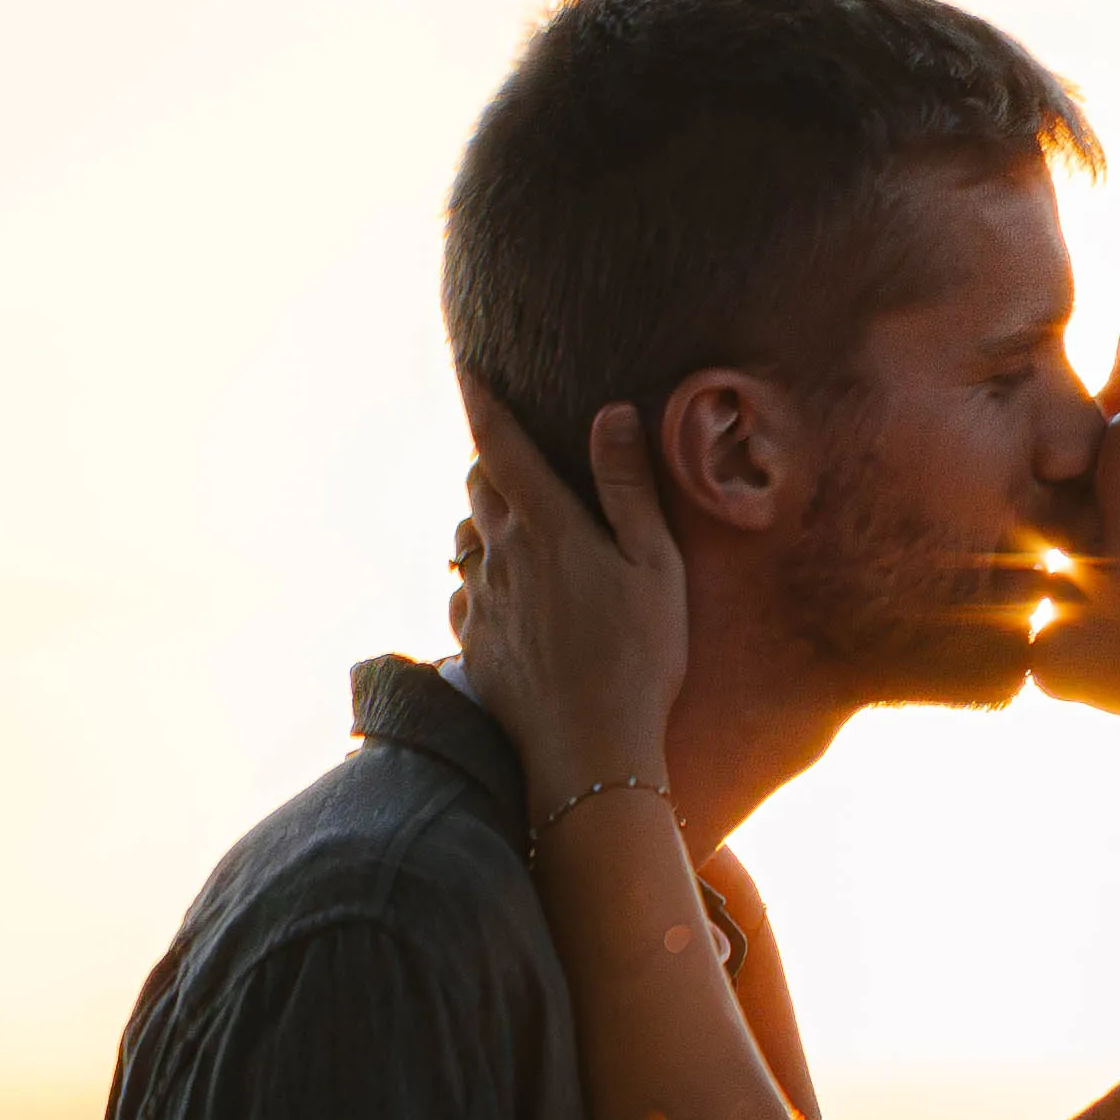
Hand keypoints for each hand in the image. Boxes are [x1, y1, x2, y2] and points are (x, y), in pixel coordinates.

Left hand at [453, 391, 690, 814]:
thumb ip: (628, 487)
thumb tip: (610, 413)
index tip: (465, 366)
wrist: (591, 753)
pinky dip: (480, 580)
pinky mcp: (474, 645)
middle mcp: (501, 555)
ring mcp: (481, 602)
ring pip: (466, 538)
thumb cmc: (640, 657)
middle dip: (491, 462)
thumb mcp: (655, 565)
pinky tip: (508, 596)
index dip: (480, 399)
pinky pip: (465, 594)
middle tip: (514, 457)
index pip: (500, 444)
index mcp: (547, 525)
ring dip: (485, 521)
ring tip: (518, 530)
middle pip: (478, 485)